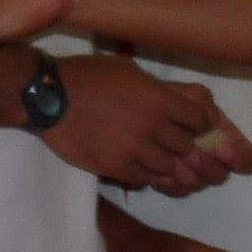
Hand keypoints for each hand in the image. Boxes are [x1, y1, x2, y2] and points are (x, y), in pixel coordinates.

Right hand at [40, 52, 251, 198]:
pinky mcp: (115, 167)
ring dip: (172, 168)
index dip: (203, 125)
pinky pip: (144, 180)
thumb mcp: (129, 71)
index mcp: (158, 99)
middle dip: (194, 153)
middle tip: (194, 156)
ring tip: (171, 166)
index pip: (200, 120)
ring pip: (170, 170)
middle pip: (189, 149)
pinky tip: (143, 169)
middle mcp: (152, 126)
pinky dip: (148, 177)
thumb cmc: (88, 77)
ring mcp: (134, 150)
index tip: (198, 128)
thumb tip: (184, 102)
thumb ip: (160, 89)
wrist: (48, 96)